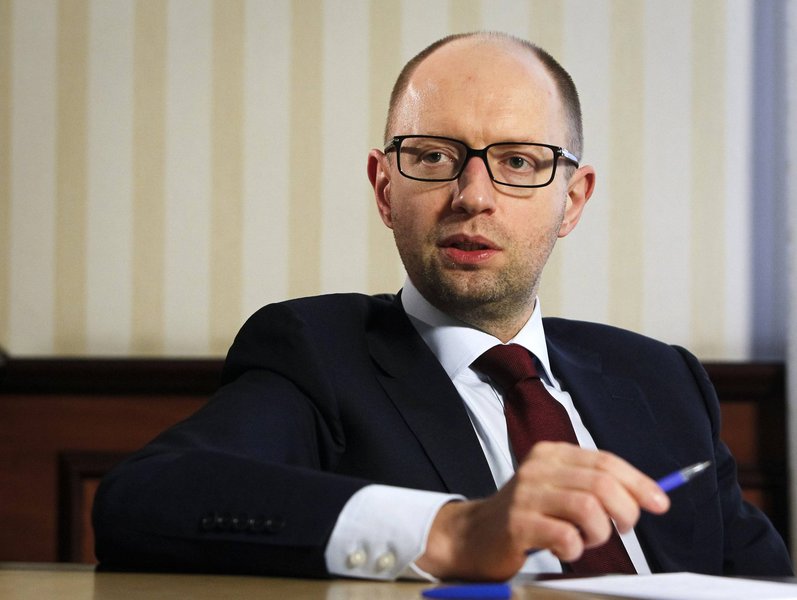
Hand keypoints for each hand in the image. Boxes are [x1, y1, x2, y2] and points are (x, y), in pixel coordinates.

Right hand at [416, 441, 669, 580]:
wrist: (474, 535)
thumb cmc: (526, 514)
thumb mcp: (558, 488)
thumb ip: (594, 485)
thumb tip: (647, 495)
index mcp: (551, 453)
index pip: (605, 461)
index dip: (638, 482)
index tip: (659, 502)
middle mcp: (538, 469)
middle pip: (601, 483)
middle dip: (625, 510)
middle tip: (622, 528)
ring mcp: (525, 496)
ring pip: (588, 508)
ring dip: (600, 532)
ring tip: (589, 540)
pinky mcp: (517, 525)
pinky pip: (565, 536)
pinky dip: (576, 549)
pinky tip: (566, 549)